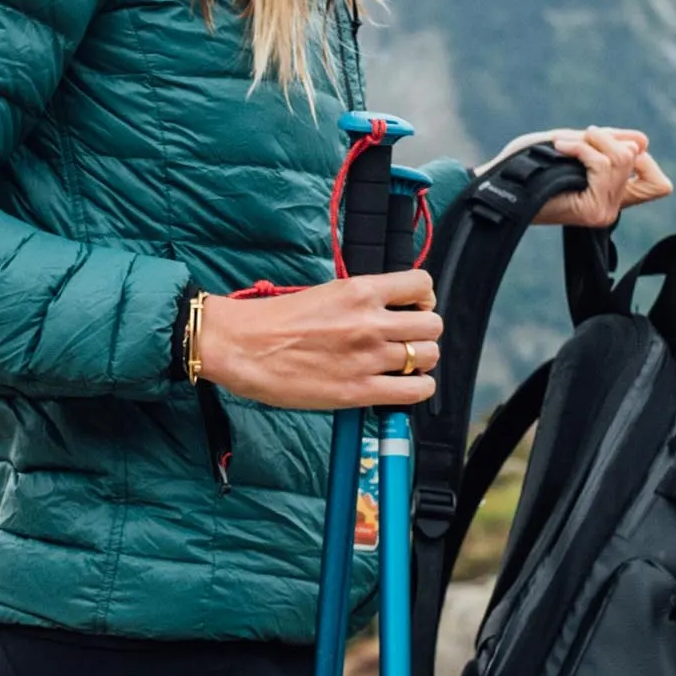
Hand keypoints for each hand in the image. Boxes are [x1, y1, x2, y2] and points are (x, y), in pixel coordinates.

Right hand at [198, 270, 441, 409]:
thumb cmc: (274, 321)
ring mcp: (368, 357)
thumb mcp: (325, 294)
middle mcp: (370, 322)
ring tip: (404, 364)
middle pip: (432, 324)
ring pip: (429, 356)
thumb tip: (387, 311)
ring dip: (421, 361)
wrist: (243, 347)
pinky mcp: (360, 390)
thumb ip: (360, 301)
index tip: (413, 308)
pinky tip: (404, 386)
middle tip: (407, 340)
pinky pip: (415, 391)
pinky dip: (418, 389)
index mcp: (360, 291)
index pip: (421, 284)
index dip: (423, 298)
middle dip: (424, 332)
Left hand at [479, 126, 672, 227]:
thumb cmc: (528, 164)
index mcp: (611, 195)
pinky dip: (582, 147)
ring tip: (566, 144)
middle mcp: (612, 208)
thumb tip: (643, 142)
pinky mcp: (593, 211)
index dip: (644, 159)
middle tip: (579, 139)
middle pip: (638, 159)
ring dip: (592, 141)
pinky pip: (603, 164)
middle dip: (607, 138)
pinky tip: (560, 148)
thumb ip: (608, 143)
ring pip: (621, 159)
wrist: (499, 181)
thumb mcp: (575, 145)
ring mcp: (604, 212)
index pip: (660, 186)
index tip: (612, 148)